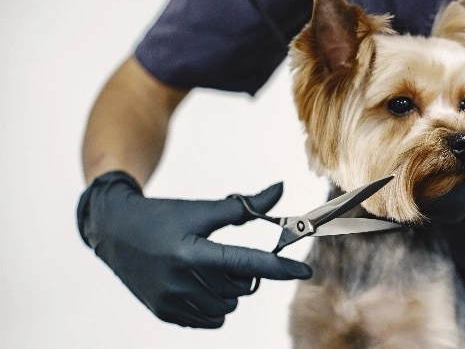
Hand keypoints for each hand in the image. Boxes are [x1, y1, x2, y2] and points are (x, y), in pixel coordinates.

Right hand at [77, 171, 311, 327]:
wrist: (115, 231)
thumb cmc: (164, 215)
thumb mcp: (201, 209)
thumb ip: (244, 207)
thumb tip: (280, 189)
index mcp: (191, 252)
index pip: (246, 263)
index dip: (279, 267)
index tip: (305, 270)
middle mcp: (180, 281)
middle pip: (241, 286)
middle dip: (244, 271)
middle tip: (224, 254)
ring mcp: (171, 301)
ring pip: (229, 306)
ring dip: (230, 290)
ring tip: (210, 268)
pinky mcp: (165, 313)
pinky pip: (212, 320)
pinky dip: (216, 305)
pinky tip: (202, 285)